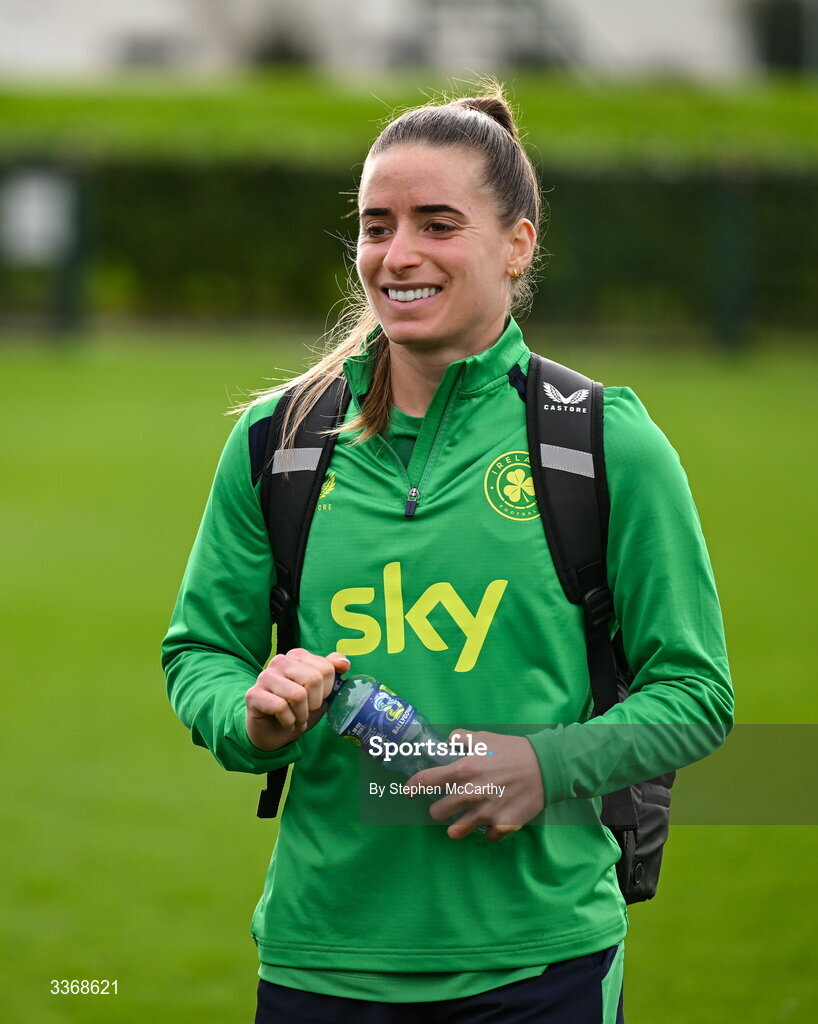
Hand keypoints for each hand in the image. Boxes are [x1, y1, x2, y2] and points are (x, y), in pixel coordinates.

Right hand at [245, 648, 349, 751]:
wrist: (272, 733)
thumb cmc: (297, 710)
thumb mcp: (320, 692)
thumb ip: (331, 672)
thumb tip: (344, 663)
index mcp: (297, 656)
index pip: (326, 668)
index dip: (327, 691)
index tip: (317, 699)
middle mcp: (279, 661)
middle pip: (313, 680)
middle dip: (315, 703)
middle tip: (307, 712)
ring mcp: (264, 676)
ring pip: (298, 695)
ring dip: (302, 715)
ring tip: (298, 719)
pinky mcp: (253, 695)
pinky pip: (281, 708)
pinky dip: (289, 722)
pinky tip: (287, 724)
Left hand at [407, 730, 544, 842]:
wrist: (546, 766)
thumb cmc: (513, 750)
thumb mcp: (484, 737)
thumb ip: (461, 739)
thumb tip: (447, 742)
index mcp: (464, 770)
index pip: (427, 781)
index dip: (413, 787)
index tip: (409, 791)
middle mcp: (471, 794)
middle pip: (437, 812)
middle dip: (438, 808)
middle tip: (444, 805)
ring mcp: (487, 813)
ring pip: (456, 832)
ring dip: (456, 826)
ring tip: (461, 821)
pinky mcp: (503, 825)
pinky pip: (486, 837)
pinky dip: (486, 831)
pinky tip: (490, 823)